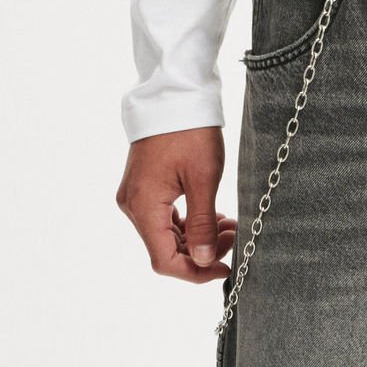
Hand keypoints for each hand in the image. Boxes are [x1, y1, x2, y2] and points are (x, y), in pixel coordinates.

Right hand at [116, 128, 237, 283]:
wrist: (174, 95)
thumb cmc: (190, 131)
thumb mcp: (204, 180)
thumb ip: (202, 224)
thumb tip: (205, 260)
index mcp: (144, 206)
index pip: (164, 260)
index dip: (195, 272)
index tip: (225, 268)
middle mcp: (133, 205)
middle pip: (165, 250)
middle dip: (202, 251)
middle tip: (233, 236)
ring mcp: (136, 196)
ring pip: (166, 235)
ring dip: (197, 237)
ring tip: (229, 225)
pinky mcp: (144, 188)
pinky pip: (164, 218)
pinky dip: (188, 223)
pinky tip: (213, 216)